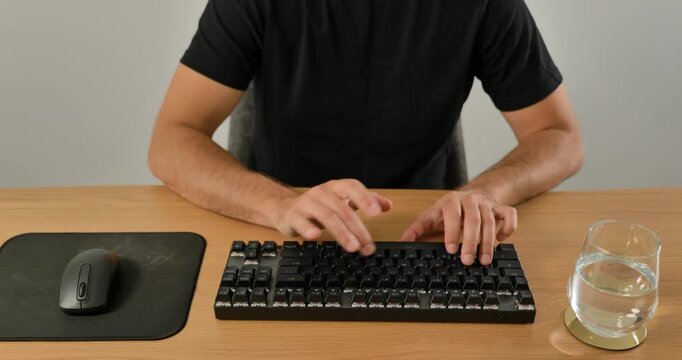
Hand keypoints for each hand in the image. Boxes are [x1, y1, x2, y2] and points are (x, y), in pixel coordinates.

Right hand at [270, 179, 391, 255]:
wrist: (286, 209)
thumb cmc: (320, 206)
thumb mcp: (343, 201)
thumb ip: (366, 201)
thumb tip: (388, 205)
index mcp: (335, 187)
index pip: (352, 187)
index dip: (364, 198)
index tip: (377, 213)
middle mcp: (322, 193)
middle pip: (342, 208)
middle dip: (357, 227)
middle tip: (367, 244)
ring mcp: (306, 203)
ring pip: (326, 216)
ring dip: (341, 232)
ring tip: (352, 247)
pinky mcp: (293, 216)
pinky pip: (301, 221)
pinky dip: (308, 228)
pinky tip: (316, 236)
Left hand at [400, 191, 516, 265]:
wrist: (472, 194)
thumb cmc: (448, 210)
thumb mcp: (429, 217)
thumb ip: (416, 230)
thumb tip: (402, 243)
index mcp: (451, 200)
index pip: (452, 213)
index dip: (452, 230)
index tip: (450, 249)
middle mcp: (470, 200)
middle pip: (473, 219)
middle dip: (471, 241)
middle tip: (468, 260)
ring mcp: (487, 204)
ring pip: (491, 220)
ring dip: (488, 242)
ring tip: (484, 260)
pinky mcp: (500, 208)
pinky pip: (509, 214)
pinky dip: (508, 227)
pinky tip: (501, 240)